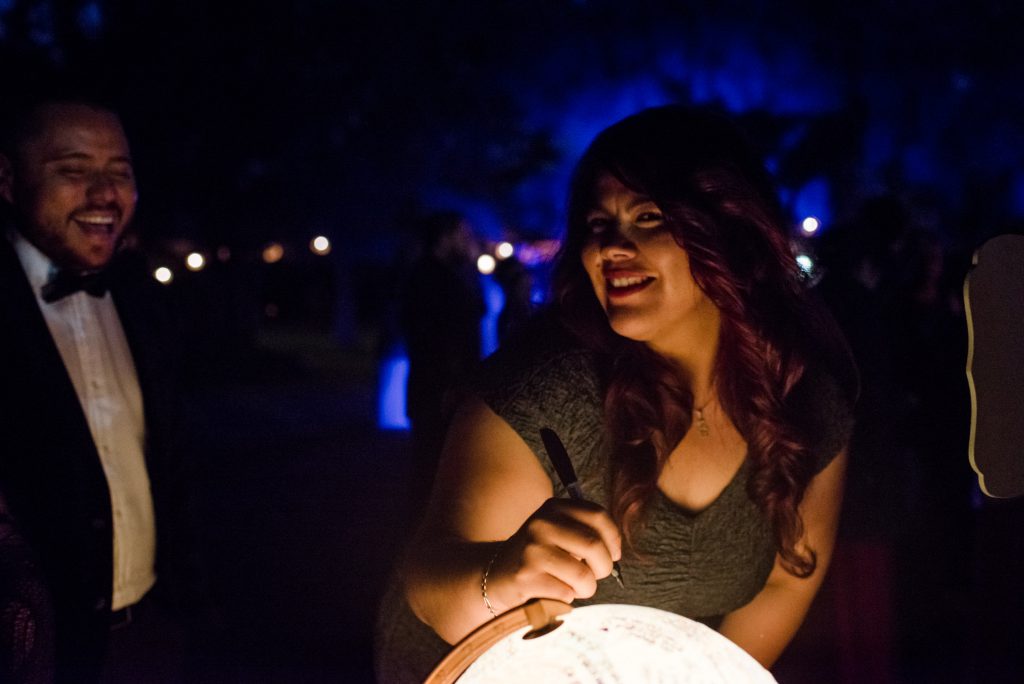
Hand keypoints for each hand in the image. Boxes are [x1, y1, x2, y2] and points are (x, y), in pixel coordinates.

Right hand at [486, 497, 621, 611]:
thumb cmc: (538, 556)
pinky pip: (566, 593)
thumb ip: (585, 532)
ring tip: (574, 586)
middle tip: (595, 575)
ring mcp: (532, 549)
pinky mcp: (526, 576)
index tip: (614, 554)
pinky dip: (567, 598)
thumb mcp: (557, 531)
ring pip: (583, 575)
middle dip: (603, 568)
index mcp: (554, 507)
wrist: (497, 575)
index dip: (613, 539)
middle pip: (594, 546)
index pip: (598, 516)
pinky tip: (553, 591)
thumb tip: (615, 551)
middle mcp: (542, 523)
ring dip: (586, 588)